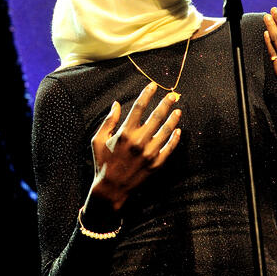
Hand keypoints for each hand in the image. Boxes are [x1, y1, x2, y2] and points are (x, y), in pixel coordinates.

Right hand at [83, 82, 181, 224]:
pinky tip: (178, 131)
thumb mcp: (98, 140)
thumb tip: (115, 104)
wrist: (111, 189)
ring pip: (166, 131)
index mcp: (125, 133)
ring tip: (178, 111)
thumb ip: (108, 121)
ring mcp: (150, 153)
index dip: (147, 94)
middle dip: (166, 103)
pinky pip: (169, 148)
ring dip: (173, 119)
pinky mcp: (156, 164)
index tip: (153, 86)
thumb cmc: (103, 162)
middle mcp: (139, 141)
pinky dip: (175, 139)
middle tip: (173, 95)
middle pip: (157, 116)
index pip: (139, 107)